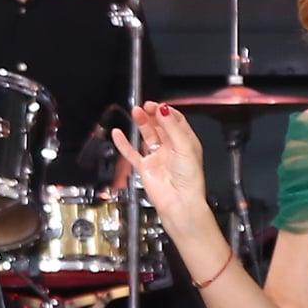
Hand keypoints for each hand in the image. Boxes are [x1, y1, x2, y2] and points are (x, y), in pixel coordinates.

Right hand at [106, 104, 213, 244]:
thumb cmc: (189, 179)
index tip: (158, 105)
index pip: (176, 121)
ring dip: (141, 123)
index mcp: (185, 142)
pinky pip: (132, 153)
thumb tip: (163, 109)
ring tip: (135, 112)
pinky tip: (118, 133)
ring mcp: (157, 158)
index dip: (166, 112)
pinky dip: (124, 143)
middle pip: (160, 126)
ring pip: (147, 136)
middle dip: (153, 114)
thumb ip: (172, 127)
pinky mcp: (145, 168)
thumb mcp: (184, 146)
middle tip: (145, 106)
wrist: (179, 202)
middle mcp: (171, 149)